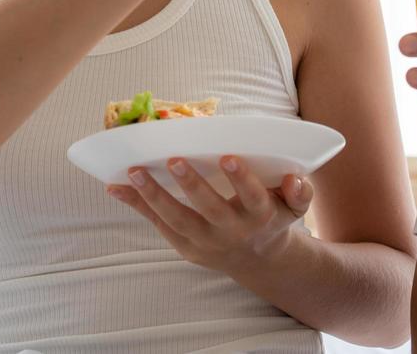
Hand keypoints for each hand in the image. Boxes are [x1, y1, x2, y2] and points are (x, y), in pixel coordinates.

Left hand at [106, 155, 313, 275]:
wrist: (258, 259)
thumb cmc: (272, 217)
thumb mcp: (294, 207)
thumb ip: (300, 192)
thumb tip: (294, 178)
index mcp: (259, 216)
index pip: (252, 197)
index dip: (241, 179)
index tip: (228, 157)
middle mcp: (231, 231)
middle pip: (210, 209)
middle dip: (191, 186)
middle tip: (173, 160)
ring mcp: (205, 242)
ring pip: (178, 220)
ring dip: (154, 195)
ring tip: (133, 171)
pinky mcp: (185, 246)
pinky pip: (158, 224)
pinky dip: (137, 205)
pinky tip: (116, 186)